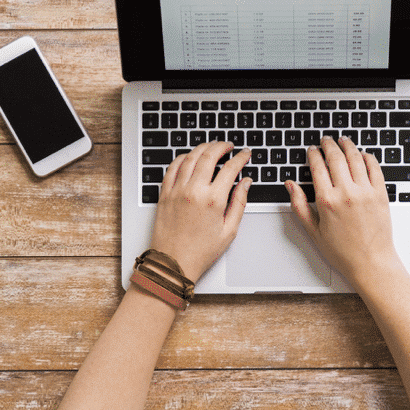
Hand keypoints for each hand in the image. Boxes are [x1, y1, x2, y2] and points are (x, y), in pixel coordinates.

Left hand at [149, 141, 251, 280]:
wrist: (173, 263)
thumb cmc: (200, 252)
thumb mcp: (229, 230)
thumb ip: (239, 203)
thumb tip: (245, 183)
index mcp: (213, 200)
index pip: (230, 169)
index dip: (240, 158)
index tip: (245, 154)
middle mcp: (193, 191)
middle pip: (209, 156)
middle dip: (222, 146)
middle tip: (229, 146)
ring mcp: (177, 191)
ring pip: (190, 157)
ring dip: (203, 148)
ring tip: (212, 147)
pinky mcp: (164, 194)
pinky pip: (172, 167)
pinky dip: (182, 158)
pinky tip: (189, 157)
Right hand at [285, 136, 404, 284]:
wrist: (371, 262)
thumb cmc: (343, 251)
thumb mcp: (313, 231)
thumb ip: (300, 205)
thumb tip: (290, 185)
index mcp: (327, 201)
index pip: (318, 167)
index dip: (314, 154)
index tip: (312, 150)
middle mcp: (346, 193)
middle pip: (336, 158)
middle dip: (329, 145)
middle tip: (326, 140)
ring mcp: (365, 192)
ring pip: (356, 158)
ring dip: (348, 146)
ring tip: (343, 141)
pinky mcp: (381, 194)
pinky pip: (375, 168)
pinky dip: (368, 157)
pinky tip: (363, 154)